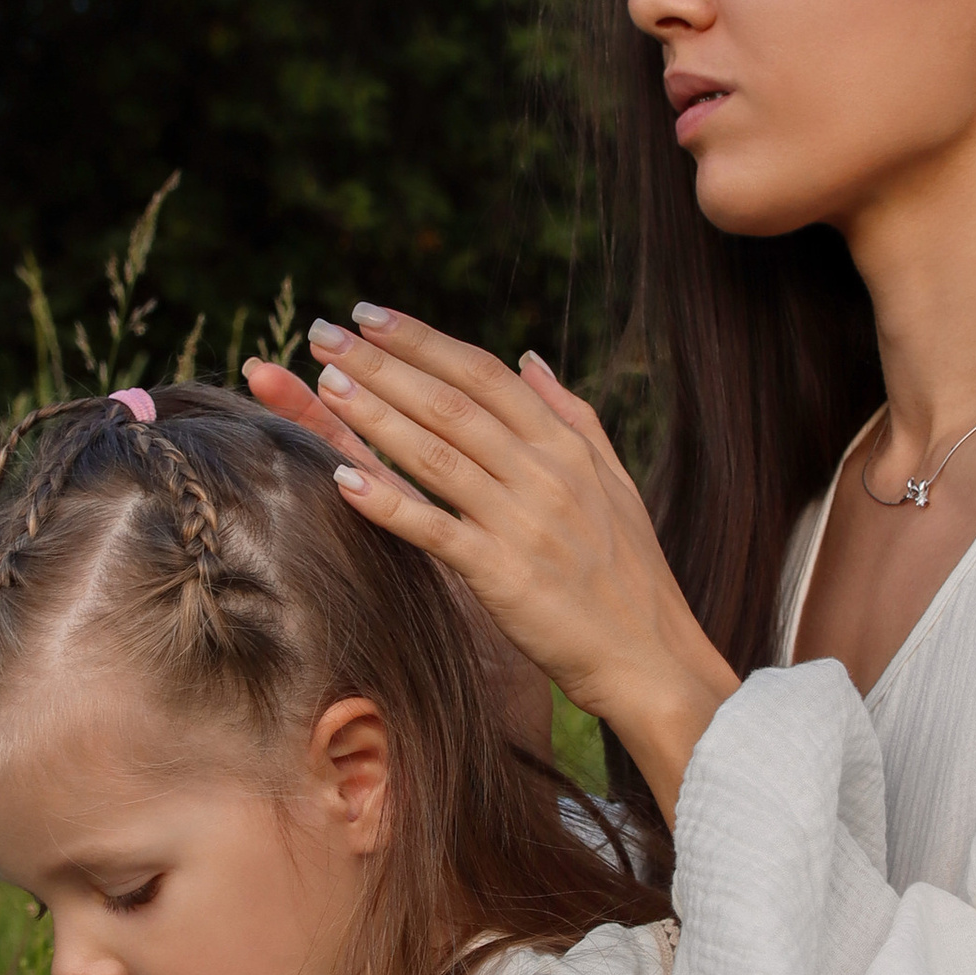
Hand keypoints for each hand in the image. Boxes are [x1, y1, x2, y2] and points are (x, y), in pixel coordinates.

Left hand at [245, 316, 738, 827]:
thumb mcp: (615, 481)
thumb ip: (572, 415)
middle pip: (450, 403)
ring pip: (435, 454)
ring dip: (375, 415)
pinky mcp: (503, 575)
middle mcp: (544, 474)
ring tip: (324, 382)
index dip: (422, 341)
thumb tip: (530, 356)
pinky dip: (388, 502)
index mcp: (567, 447)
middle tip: (323, 334)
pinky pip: (434, 529)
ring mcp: (523, 522)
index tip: (368, 316)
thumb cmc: (632, 575)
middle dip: (381, 363)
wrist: (651, 658)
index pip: (484, 374)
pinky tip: (342, 478)